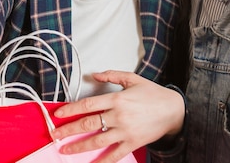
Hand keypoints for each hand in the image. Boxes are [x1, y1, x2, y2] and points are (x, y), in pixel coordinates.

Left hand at [50, 70, 184, 162]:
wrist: (174, 110)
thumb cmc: (153, 94)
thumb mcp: (132, 79)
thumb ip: (112, 75)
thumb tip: (94, 74)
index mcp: (117, 99)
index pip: (88, 104)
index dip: (71, 109)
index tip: (59, 113)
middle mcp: (119, 116)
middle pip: (88, 124)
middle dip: (69, 129)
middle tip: (55, 134)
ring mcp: (125, 131)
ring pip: (97, 141)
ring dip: (79, 146)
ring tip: (65, 149)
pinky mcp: (132, 143)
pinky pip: (114, 154)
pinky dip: (102, 161)